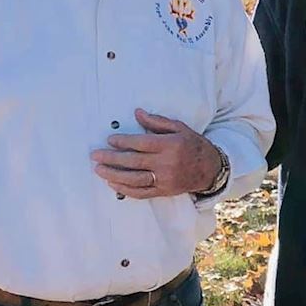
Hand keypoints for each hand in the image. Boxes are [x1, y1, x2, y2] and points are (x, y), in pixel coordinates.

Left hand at [91, 108, 222, 198]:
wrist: (210, 169)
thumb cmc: (193, 145)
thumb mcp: (180, 128)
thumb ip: (157, 121)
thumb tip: (137, 113)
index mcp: (170, 145)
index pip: (141, 143)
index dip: (123, 141)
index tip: (109, 140)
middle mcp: (166, 163)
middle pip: (133, 161)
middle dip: (111, 158)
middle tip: (95, 155)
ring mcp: (164, 179)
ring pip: (133, 179)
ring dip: (113, 174)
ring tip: (99, 169)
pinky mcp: (163, 191)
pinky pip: (140, 192)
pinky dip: (124, 189)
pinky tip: (113, 183)